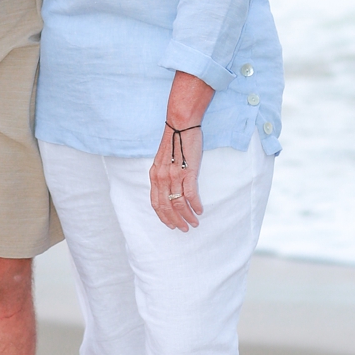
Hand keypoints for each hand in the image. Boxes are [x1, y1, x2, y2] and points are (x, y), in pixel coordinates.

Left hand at [149, 114, 204, 231]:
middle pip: (166, 207)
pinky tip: (199, 210)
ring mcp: (173, 176)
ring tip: (194, 223)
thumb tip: (168, 189)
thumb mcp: (162, 160)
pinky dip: (195, 206)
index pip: (156, 203)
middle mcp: (161, 178)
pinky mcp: (187, 172)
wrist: (181, 125)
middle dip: (175, 221)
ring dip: (187, 216)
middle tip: (184, 229)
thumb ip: (163, 175)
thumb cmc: (174, 141)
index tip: (171, 225)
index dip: (163, 217)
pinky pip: (190, 195)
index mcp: (154, 175)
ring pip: (179, 204)